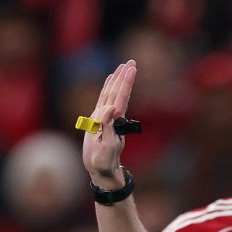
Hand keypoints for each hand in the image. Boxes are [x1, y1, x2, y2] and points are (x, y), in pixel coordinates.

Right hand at [81, 60, 136, 188]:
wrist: (101, 170)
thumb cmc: (103, 161)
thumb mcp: (105, 146)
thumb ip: (108, 127)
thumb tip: (111, 108)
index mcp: (114, 121)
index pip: (121, 97)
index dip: (126, 82)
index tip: (131, 68)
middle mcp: (112, 117)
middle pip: (118, 93)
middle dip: (124, 77)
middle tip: (131, 62)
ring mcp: (106, 118)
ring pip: (112, 94)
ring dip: (118, 80)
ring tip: (122, 67)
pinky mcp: (100, 120)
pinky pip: (104, 100)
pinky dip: (107, 89)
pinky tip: (109, 82)